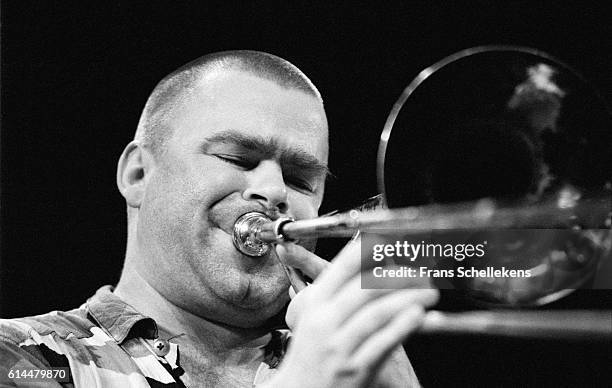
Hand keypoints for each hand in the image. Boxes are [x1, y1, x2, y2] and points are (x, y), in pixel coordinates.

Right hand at [265, 239, 438, 387]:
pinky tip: (417, 315)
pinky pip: (382, 343)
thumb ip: (336, 294)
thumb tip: (365, 264)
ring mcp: (339, 346)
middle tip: (420, 270)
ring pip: (377, 314)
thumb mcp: (313, 318)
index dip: (367, 251)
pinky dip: (402, 327)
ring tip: (429, 291)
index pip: (341, 269)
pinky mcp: (355, 369)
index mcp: (314, 305)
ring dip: (408, 298)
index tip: (389, 241)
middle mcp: (325, 322)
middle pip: (365, 289)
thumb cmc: (310, 354)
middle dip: (398, 276)